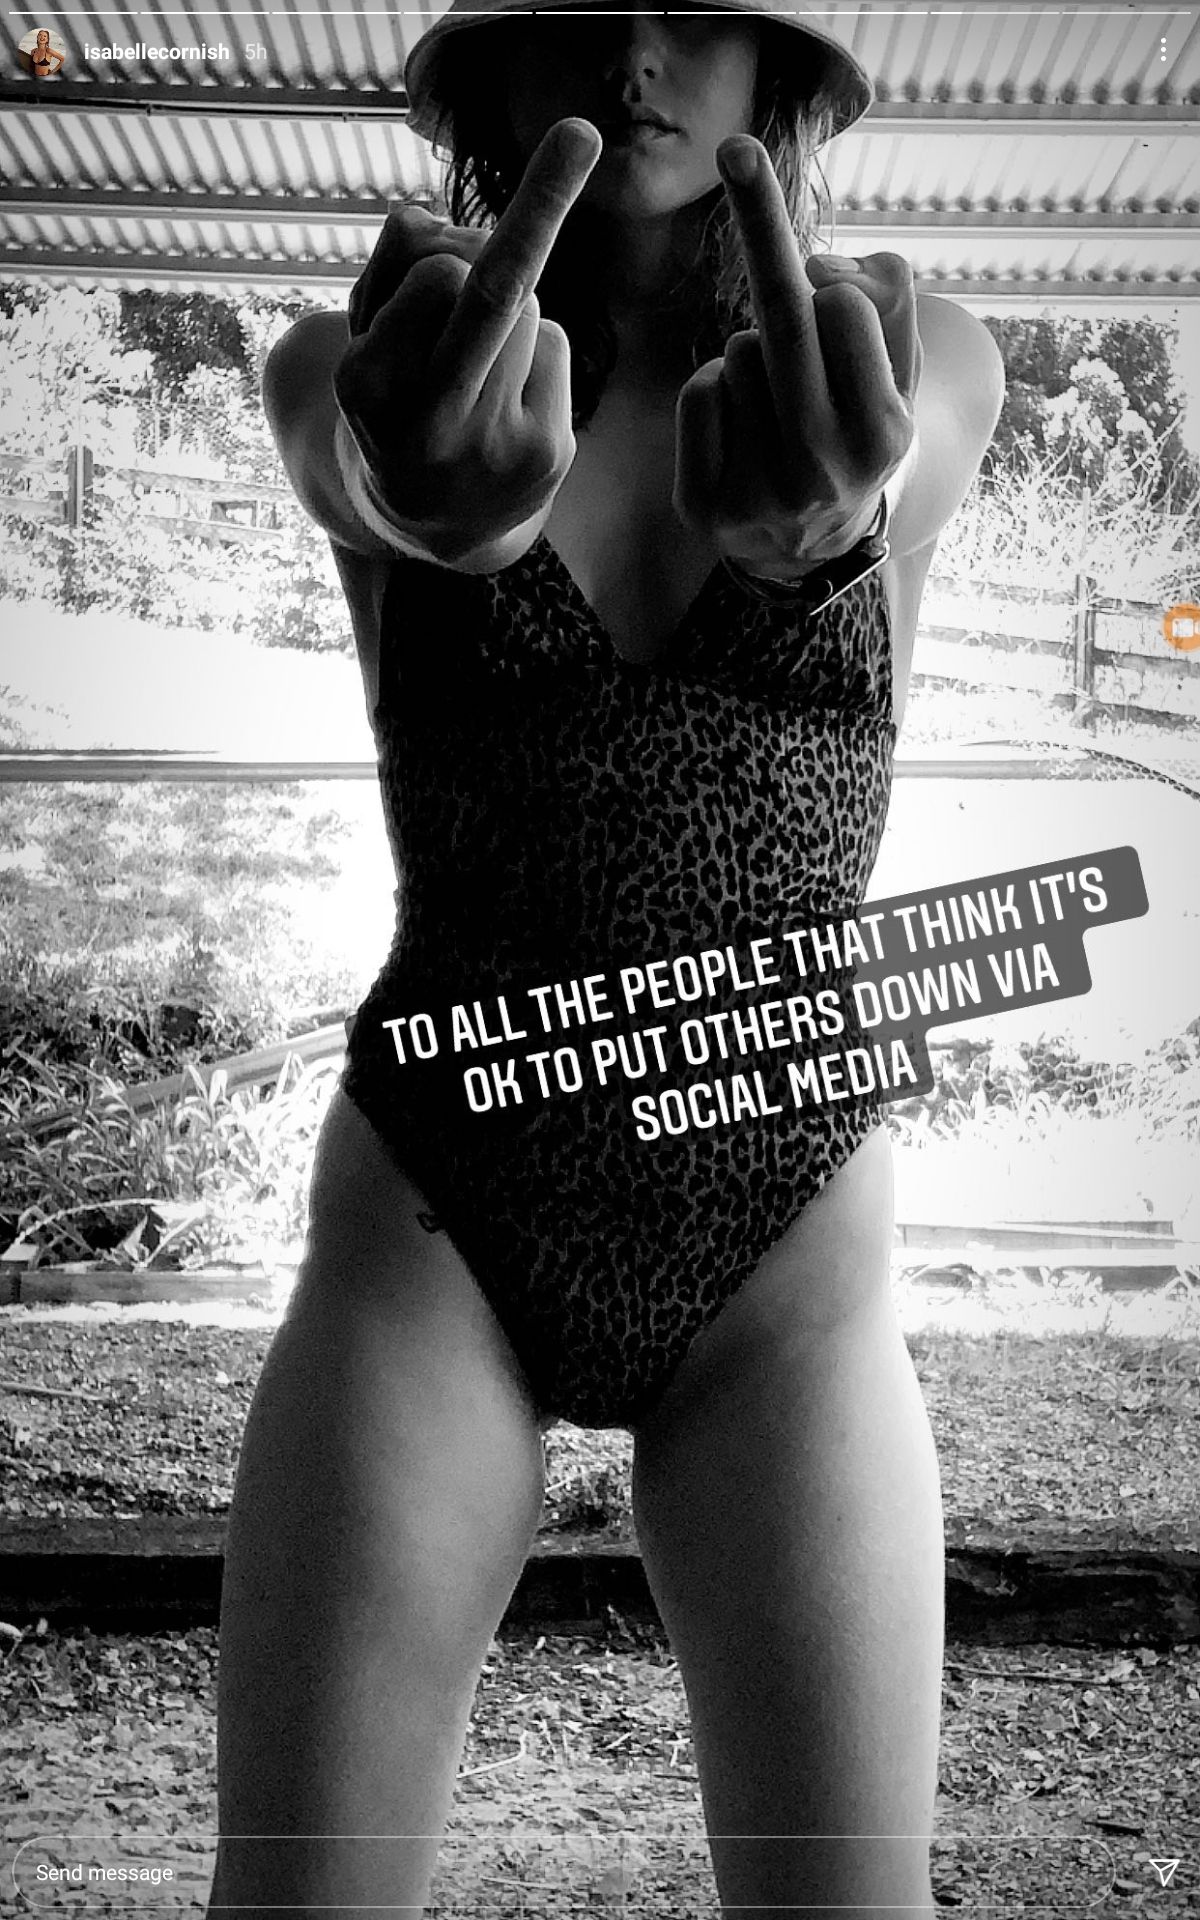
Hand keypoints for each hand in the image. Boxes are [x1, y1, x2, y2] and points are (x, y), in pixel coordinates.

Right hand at [334, 119, 600, 563]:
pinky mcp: (548, 457)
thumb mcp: (368, 336)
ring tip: (474, 362)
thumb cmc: (397, 402)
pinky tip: (508, 398)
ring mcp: (494, 449)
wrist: (436, 522)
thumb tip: (431, 227)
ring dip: (508, 307)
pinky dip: (532, 353)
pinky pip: (552, 347)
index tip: (523, 164)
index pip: (434, 281)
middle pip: (493, 292)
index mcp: (367, 390)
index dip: (449, 247)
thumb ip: (390, 268)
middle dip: (536, 213)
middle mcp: (429, 426)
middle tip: (579, 133)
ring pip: (527, 311)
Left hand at [673, 136, 920, 577]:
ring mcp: (759, 493)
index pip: (841, 311)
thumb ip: (890, 306)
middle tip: (736, 150)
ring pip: (737, 351)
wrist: (811, 548)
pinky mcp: (704, 507)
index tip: (824, 273)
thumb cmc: (855, 433)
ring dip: (751, 354)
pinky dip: (713, 390)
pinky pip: (697, 392)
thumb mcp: (900, 377)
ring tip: (776, 402)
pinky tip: (739, 427)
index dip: (833, 294)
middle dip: (759, 219)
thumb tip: (818, 270)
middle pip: (780, 319)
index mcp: (882, 434)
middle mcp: (821, 469)